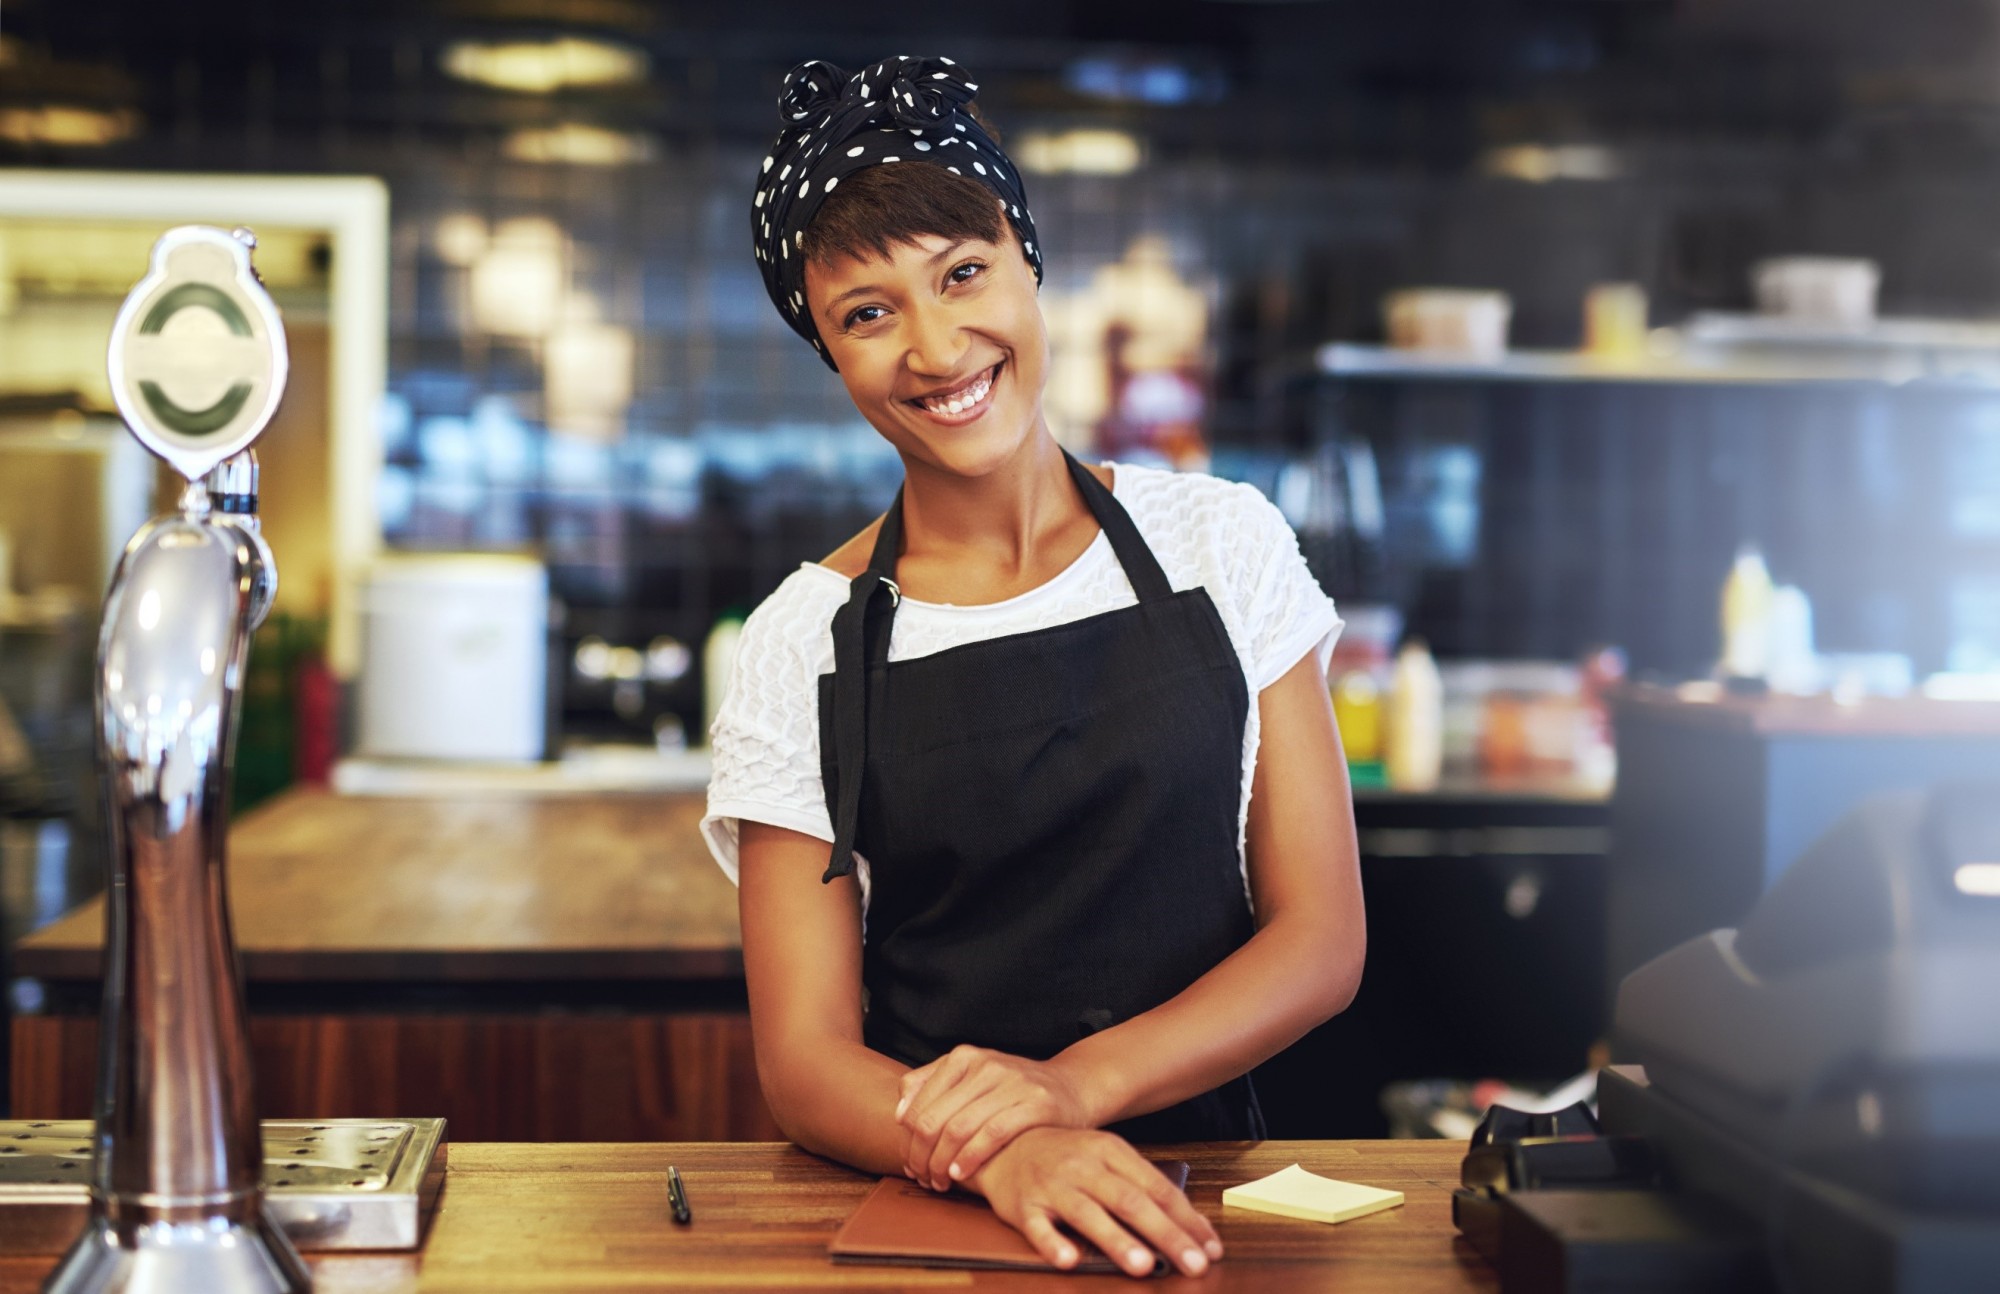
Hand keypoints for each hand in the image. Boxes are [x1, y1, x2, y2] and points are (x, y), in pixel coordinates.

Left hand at [896, 1045, 1091, 1189]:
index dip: (907, 1141)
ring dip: (942, 1164)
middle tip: (923, 1179)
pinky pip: (993, 1133)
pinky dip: (971, 1157)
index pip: (917, 1106)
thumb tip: (899, 1115)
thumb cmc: (1012, 1092)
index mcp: (963, 1057)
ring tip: (940, 1181)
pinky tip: (961, 1173)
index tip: (909, 1164)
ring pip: (958, 1128)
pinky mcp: (1036, 1102)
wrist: (1071, 1088)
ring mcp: (1012, 1081)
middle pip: (933, 1120)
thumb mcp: (972, 1079)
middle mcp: (985, 1064)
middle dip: (921, 1157)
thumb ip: (932, 1087)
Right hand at [967, 1126, 1222, 1278]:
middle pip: (1130, 1202)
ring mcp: (1052, 1184)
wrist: (1003, 1140)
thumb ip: (1140, 1187)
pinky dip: (1053, 1243)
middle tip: (1193, 1264)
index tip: (1211, 1249)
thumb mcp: (1104, 1157)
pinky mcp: (1022, 1205)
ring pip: (1089, 1214)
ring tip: (1143, 1265)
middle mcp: (1083, 1165)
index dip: (1186, 1219)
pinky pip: (1038, 1226)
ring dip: (1117, 1240)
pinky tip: (1069, 1260)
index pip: (1157, 1187)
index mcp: (1110, 1151)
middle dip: (1166, 1235)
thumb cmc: (1065, 1155)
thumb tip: (1187, 1226)